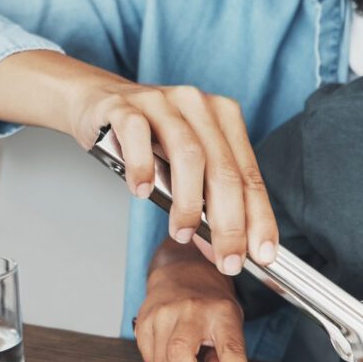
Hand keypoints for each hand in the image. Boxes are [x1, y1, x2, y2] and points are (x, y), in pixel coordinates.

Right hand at [0, 50, 278, 275]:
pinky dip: (143, 168)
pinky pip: (138, 135)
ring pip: (188, 155)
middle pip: (224, 169)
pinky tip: (143, 192)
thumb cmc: (149, 139)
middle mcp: (198, 105)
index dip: (259, 218)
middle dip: (230, 223)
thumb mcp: (184, 165)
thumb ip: (207, 200)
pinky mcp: (125, 106)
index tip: (263, 254)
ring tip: (183, 233)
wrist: (99, 102)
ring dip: (189, 203)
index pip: (249, 175)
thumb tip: (221, 247)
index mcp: (224, 117)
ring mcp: (162, 102)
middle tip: (227, 259)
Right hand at [135, 239, 249, 361]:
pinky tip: (172, 361)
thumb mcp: (231, 325)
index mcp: (221, 313)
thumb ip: (229, 357)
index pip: (229, 346)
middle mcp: (190, 310)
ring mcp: (162, 314)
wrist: (183, 273)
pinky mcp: (143, 322)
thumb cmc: (210, 303)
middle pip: (179, 356)